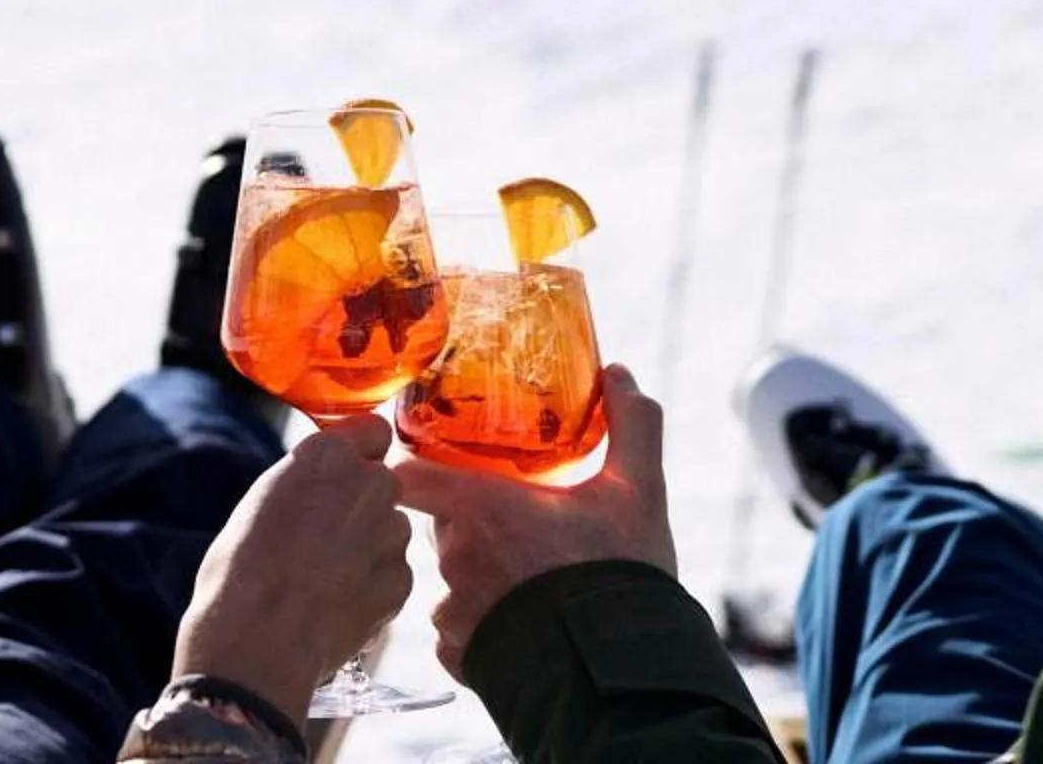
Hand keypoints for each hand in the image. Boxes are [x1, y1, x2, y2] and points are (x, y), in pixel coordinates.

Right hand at [174, 414, 414, 723]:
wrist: (256, 642)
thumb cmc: (239, 572)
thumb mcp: (261, 503)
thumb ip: (305, 482)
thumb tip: (320, 486)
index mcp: (327, 454)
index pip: (372, 431)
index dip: (360, 455)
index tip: (344, 477)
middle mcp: (369, 481)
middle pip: (382, 482)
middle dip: (364, 505)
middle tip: (326, 540)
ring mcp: (390, 530)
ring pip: (390, 529)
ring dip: (370, 548)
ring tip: (325, 582)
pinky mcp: (401, 578)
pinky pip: (393, 573)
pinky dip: (374, 588)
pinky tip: (337, 607)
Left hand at [395, 365, 676, 675]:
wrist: (619, 668)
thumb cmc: (619, 572)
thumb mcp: (637, 489)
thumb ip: (630, 424)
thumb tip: (619, 374)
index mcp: (479, 507)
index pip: (406, 474)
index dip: (412, 467)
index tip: (434, 464)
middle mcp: (454, 558)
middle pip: (439, 526)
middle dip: (470, 525)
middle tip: (514, 526)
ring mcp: (453, 613)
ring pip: (450, 582)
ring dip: (477, 580)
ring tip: (525, 583)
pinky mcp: (460, 658)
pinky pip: (455, 633)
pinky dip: (479, 627)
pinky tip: (519, 625)